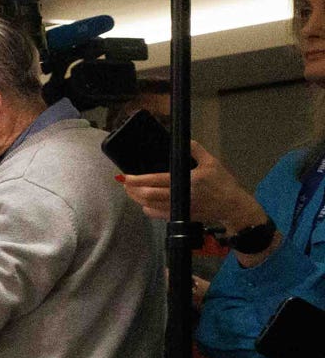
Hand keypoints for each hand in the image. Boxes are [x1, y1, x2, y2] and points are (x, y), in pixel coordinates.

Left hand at [121, 141, 259, 236]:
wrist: (232, 206)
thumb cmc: (223, 183)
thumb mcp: (212, 162)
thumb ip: (196, 150)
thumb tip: (183, 140)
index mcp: (187, 181)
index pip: (156, 180)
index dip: (137, 180)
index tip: (126, 176)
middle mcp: (181, 196)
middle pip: (147, 195)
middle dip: (132, 189)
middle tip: (125, 182)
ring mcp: (179, 209)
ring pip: (149, 206)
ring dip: (136, 199)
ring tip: (131, 190)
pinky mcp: (180, 217)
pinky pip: (156, 215)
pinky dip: (146, 209)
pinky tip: (144, 202)